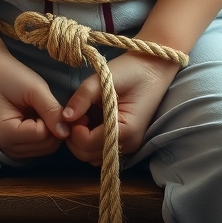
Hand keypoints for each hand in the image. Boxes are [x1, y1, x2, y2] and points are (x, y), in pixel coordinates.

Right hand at [0, 46, 70, 159]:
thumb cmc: (5, 73)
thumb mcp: (33, 88)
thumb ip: (50, 110)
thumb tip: (67, 132)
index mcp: (9, 135)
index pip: (46, 137)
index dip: (54, 119)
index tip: (49, 99)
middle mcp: (7, 148)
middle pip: (47, 147)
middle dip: (54, 126)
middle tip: (48, 101)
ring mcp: (8, 148)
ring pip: (44, 148)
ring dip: (49, 129)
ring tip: (40, 106)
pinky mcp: (11, 142)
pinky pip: (36, 144)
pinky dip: (42, 131)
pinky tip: (37, 114)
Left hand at [61, 52, 177, 165]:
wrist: (156, 67)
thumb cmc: (133, 69)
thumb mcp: (106, 77)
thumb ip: (84, 96)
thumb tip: (65, 116)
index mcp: (127, 130)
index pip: (89, 144)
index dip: (76, 130)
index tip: (75, 112)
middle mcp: (129, 144)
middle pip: (88, 155)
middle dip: (75, 137)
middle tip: (77, 114)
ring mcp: (129, 144)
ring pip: (93, 156)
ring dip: (81, 140)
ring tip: (84, 116)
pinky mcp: (126, 139)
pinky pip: (101, 149)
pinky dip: (90, 140)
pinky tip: (91, 120)